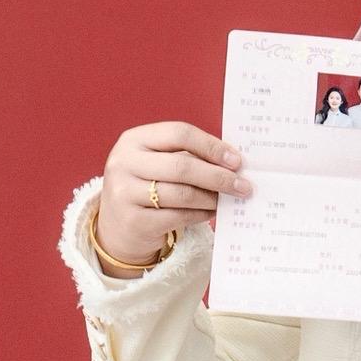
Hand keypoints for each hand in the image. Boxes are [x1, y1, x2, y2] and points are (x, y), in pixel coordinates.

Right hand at [96, 121, 248, 262]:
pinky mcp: (133, 221)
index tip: (236, 160)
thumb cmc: (147, 186)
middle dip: (218, 176)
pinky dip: (201, 214)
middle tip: (243, 185)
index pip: (179, 133)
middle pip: (182, 166)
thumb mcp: (157, 162)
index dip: (211, 146)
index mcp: (133, 139)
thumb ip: (188, 156)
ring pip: (182, 193)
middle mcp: (124, 163)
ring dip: (211, 197)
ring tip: (228, 199)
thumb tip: (232, 163)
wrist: (118, 226)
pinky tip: (212, 212)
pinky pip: (178, 216)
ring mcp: (124, 193)